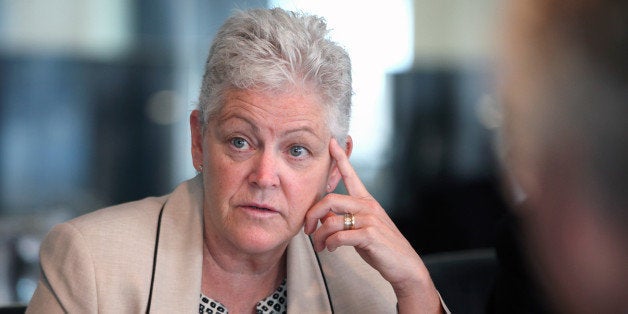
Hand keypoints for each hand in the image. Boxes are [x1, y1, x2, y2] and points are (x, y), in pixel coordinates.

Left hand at [304, 139, 442, 312]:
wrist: (404, 266)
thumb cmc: (381, 247)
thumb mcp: (362, 228)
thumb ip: (345, 219)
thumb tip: (322, 218)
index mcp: (367, 201)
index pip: (352, 175)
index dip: (340, 158)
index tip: (331, 143)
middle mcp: (368, 206)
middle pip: (330, 200)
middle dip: (312, 214)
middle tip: (307, 230)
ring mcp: (370, 220)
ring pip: (331, 221)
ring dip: (320, 236)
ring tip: (320, 246)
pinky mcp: (370, 235)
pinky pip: (339, 236)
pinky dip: (330, 244)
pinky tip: (332, 249)